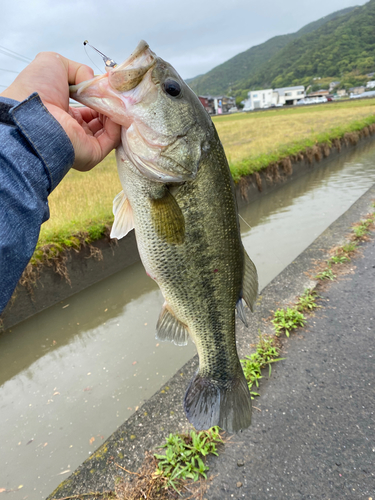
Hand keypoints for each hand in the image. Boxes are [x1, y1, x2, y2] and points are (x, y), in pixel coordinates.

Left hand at [0, 52, 120, 170]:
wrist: (32, 113)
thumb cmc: (36, 89)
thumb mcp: (55, 64)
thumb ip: (79, 69)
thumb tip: (96, 82)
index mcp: (64, 114)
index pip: (90, 108)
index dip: (100, 96)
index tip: (108, 85)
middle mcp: (74, 130)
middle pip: (102, 119)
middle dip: (110, 104)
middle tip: (116, 92)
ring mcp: (83, 143)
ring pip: (109, 129)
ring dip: (115, 112)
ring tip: (116, 98)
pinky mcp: (92, 153)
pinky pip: (112, 138)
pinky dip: (117, 123)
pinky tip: (115, 109)